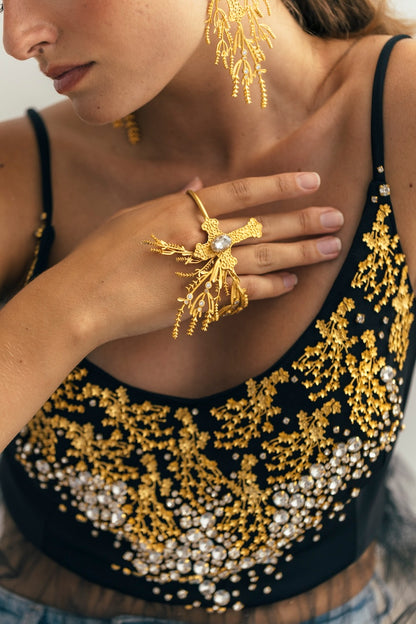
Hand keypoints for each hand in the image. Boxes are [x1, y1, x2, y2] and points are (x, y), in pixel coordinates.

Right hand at [55, 171, 342, 346]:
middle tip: (336, 218)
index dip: (280, 185)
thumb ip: (173, 200)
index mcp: (180, 208)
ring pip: (261, 258)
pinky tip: (291, 282)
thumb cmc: (102, 253)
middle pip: (262, 225)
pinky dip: (270, 287)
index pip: (243, 191)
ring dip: (299, 253)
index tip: (311, 181)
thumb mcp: (135, 215)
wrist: (86, 299)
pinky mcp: (199, 300)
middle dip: (303, 221)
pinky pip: (244, 292)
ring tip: (329, 248)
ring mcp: (200, 270)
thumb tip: (201, 185)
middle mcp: (197, 236)